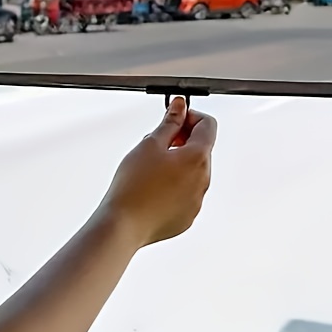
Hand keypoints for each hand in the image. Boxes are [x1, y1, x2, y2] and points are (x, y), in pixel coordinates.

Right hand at [96, 97, 216, 247]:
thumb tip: (180, 107)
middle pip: (201, 149)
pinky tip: (153, 188)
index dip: (190, 116)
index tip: (174, 118)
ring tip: (151, 168)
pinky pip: (186, 193)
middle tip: (158, 142)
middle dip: (183, 140)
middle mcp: (203, 180)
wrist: (123, 225)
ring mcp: (196, 201)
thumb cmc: (133, 186)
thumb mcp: (150, 144)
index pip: (208, 125)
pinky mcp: (187, 216)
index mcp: (198, 158)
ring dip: (178, 163)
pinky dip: (174, 185)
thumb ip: (170, 122)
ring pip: (193, 172)